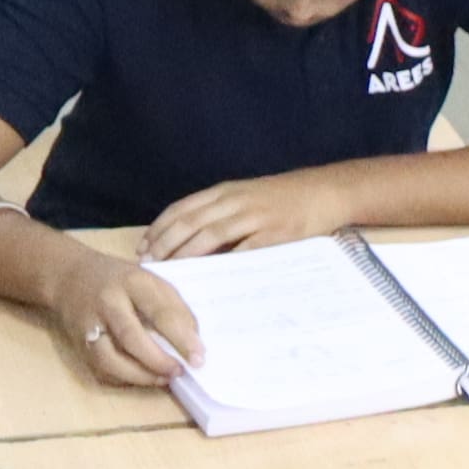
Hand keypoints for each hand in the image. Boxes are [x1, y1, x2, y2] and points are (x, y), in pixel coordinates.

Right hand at [39, 250, 200, 388]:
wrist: (69, 277)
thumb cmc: (121, 281)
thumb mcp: (150, 281)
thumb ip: (174, 307)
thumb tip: (193, 342)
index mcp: (132, 281)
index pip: (159, 310)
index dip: (181, 337)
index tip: (198, 357)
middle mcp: (108, 302)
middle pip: (131, 336)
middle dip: (158, 360)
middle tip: (179, 371)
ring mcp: (89, 325)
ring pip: (110, 358)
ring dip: (140, 375)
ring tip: (163, 378)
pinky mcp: (79, 344)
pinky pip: (101, 368)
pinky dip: (124, 378)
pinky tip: (143, 377)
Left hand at [141, 170, 356, 257]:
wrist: (325, 191)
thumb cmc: (284, 199)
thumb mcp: (247, 197)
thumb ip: (221, 214)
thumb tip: (188, 243)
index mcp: (225, 191)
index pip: (182, 208)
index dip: (159, 229)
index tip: (142, 249)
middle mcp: (236, 200)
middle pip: (190, 222)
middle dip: (165, 244)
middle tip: (149, 266)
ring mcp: (256, 216)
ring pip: (210, 234)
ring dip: (187, 254)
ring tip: (171, 272)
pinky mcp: (276, 233)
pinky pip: (244, 249)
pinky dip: (225, 263)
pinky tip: (212, 276)